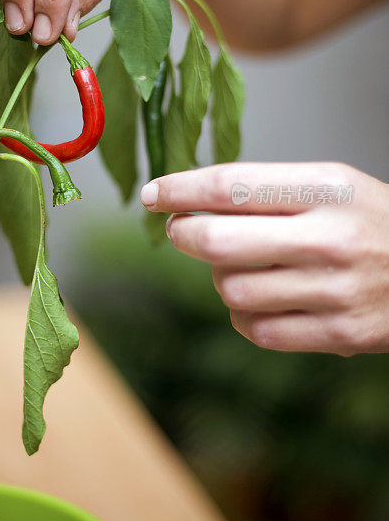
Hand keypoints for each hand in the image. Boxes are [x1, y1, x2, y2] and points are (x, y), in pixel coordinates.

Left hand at [141, 162, 388, 354]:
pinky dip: (245, 314)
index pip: (232, 185)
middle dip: (184, 235)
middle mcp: (329, 238)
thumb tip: (191, 201)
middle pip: (218, 242)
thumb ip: (267, 191)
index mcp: (328, 189)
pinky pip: (256, 329)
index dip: (181, 189)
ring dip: (221, 277)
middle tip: (181, 230)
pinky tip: (264, 298)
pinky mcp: (338, 334)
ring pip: (231, 289)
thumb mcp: (331, 185)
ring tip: (242, 265)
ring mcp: (334, 291)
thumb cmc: (373, 222)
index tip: (154, 194)